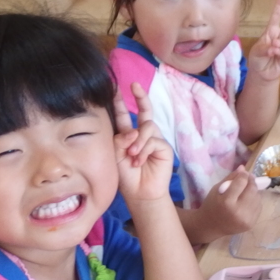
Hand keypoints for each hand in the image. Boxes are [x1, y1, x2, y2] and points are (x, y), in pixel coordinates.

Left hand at [114, 83, 175, 204]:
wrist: (140, 193)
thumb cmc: (126, 176)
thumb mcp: (116, 156)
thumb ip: (121, 140)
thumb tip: (134, 131)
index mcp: (128, 135)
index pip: (125, 116)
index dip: (121, 102)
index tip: (116, 89)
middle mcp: (142, 134)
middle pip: (145, 111)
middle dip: (141, 97)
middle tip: (135, 85)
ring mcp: (154, 139)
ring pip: (147, 127)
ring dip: (138, 140)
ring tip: (132, 155)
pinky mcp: (164, 147)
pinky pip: (153, 141)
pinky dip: (144, 151)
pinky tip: (139, 161)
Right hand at [194, 166, 261, 236]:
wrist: (210, 227)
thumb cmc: (212, 205)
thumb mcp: (216, 189)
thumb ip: (230, 178)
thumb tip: (243, 168)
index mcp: (226, 202)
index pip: (241, 182)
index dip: (244, 175)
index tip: (244, 172)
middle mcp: (238, 212)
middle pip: (252, 190)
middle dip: (251, 181)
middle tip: (248, 178)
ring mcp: (246, 219)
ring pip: (257, 198)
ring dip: (254, 191)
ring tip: (246, 190)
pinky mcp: (251, 224)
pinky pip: (258, 207)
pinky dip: (254, 201)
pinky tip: (247, 201)